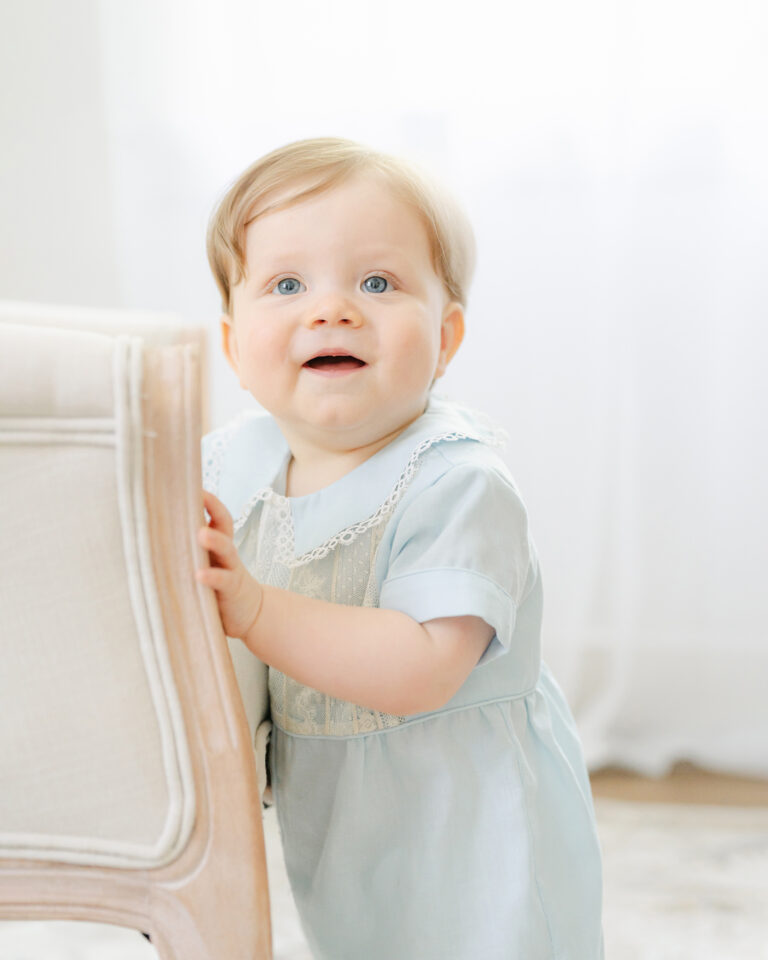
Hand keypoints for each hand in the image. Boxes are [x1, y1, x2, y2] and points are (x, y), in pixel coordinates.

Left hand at [196, 490, 263, 639]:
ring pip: (227, 550)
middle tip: (199, 496)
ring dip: (215, 540)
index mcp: (218, 545)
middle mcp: (226, 554)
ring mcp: (231, 570)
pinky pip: (223, 580)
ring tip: (201, 534)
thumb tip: (150, 533)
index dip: (209, 501)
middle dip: (214, 510)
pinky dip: (212, 577)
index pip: (218, 516)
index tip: (193, 485)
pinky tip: (199, 575)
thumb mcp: (205, 563)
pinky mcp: (231, 591)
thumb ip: (187, 549)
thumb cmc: (216, 585)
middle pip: (224, 526)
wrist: (248, 613)